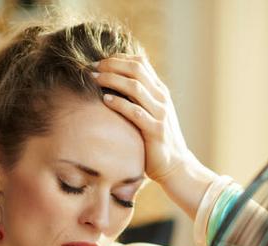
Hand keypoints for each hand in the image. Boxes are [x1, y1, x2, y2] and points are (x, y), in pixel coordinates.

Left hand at [93, 54, 197, 182]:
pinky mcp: (155, 130)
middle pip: (136, 69)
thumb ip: (138, 98)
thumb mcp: (150, 113)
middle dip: (112, 65)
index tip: (99, 62)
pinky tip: (105, 100)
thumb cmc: (156, 139)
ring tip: (94, 79)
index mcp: (159, 90)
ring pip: (135, 87)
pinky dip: (119, 103)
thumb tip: (113, 83)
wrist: (175, 165)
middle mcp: (161, 98)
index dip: (118, 58)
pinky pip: (135, 112)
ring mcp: (160, 113)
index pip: (140, 62)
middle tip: (92, 67)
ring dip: (112, 79)